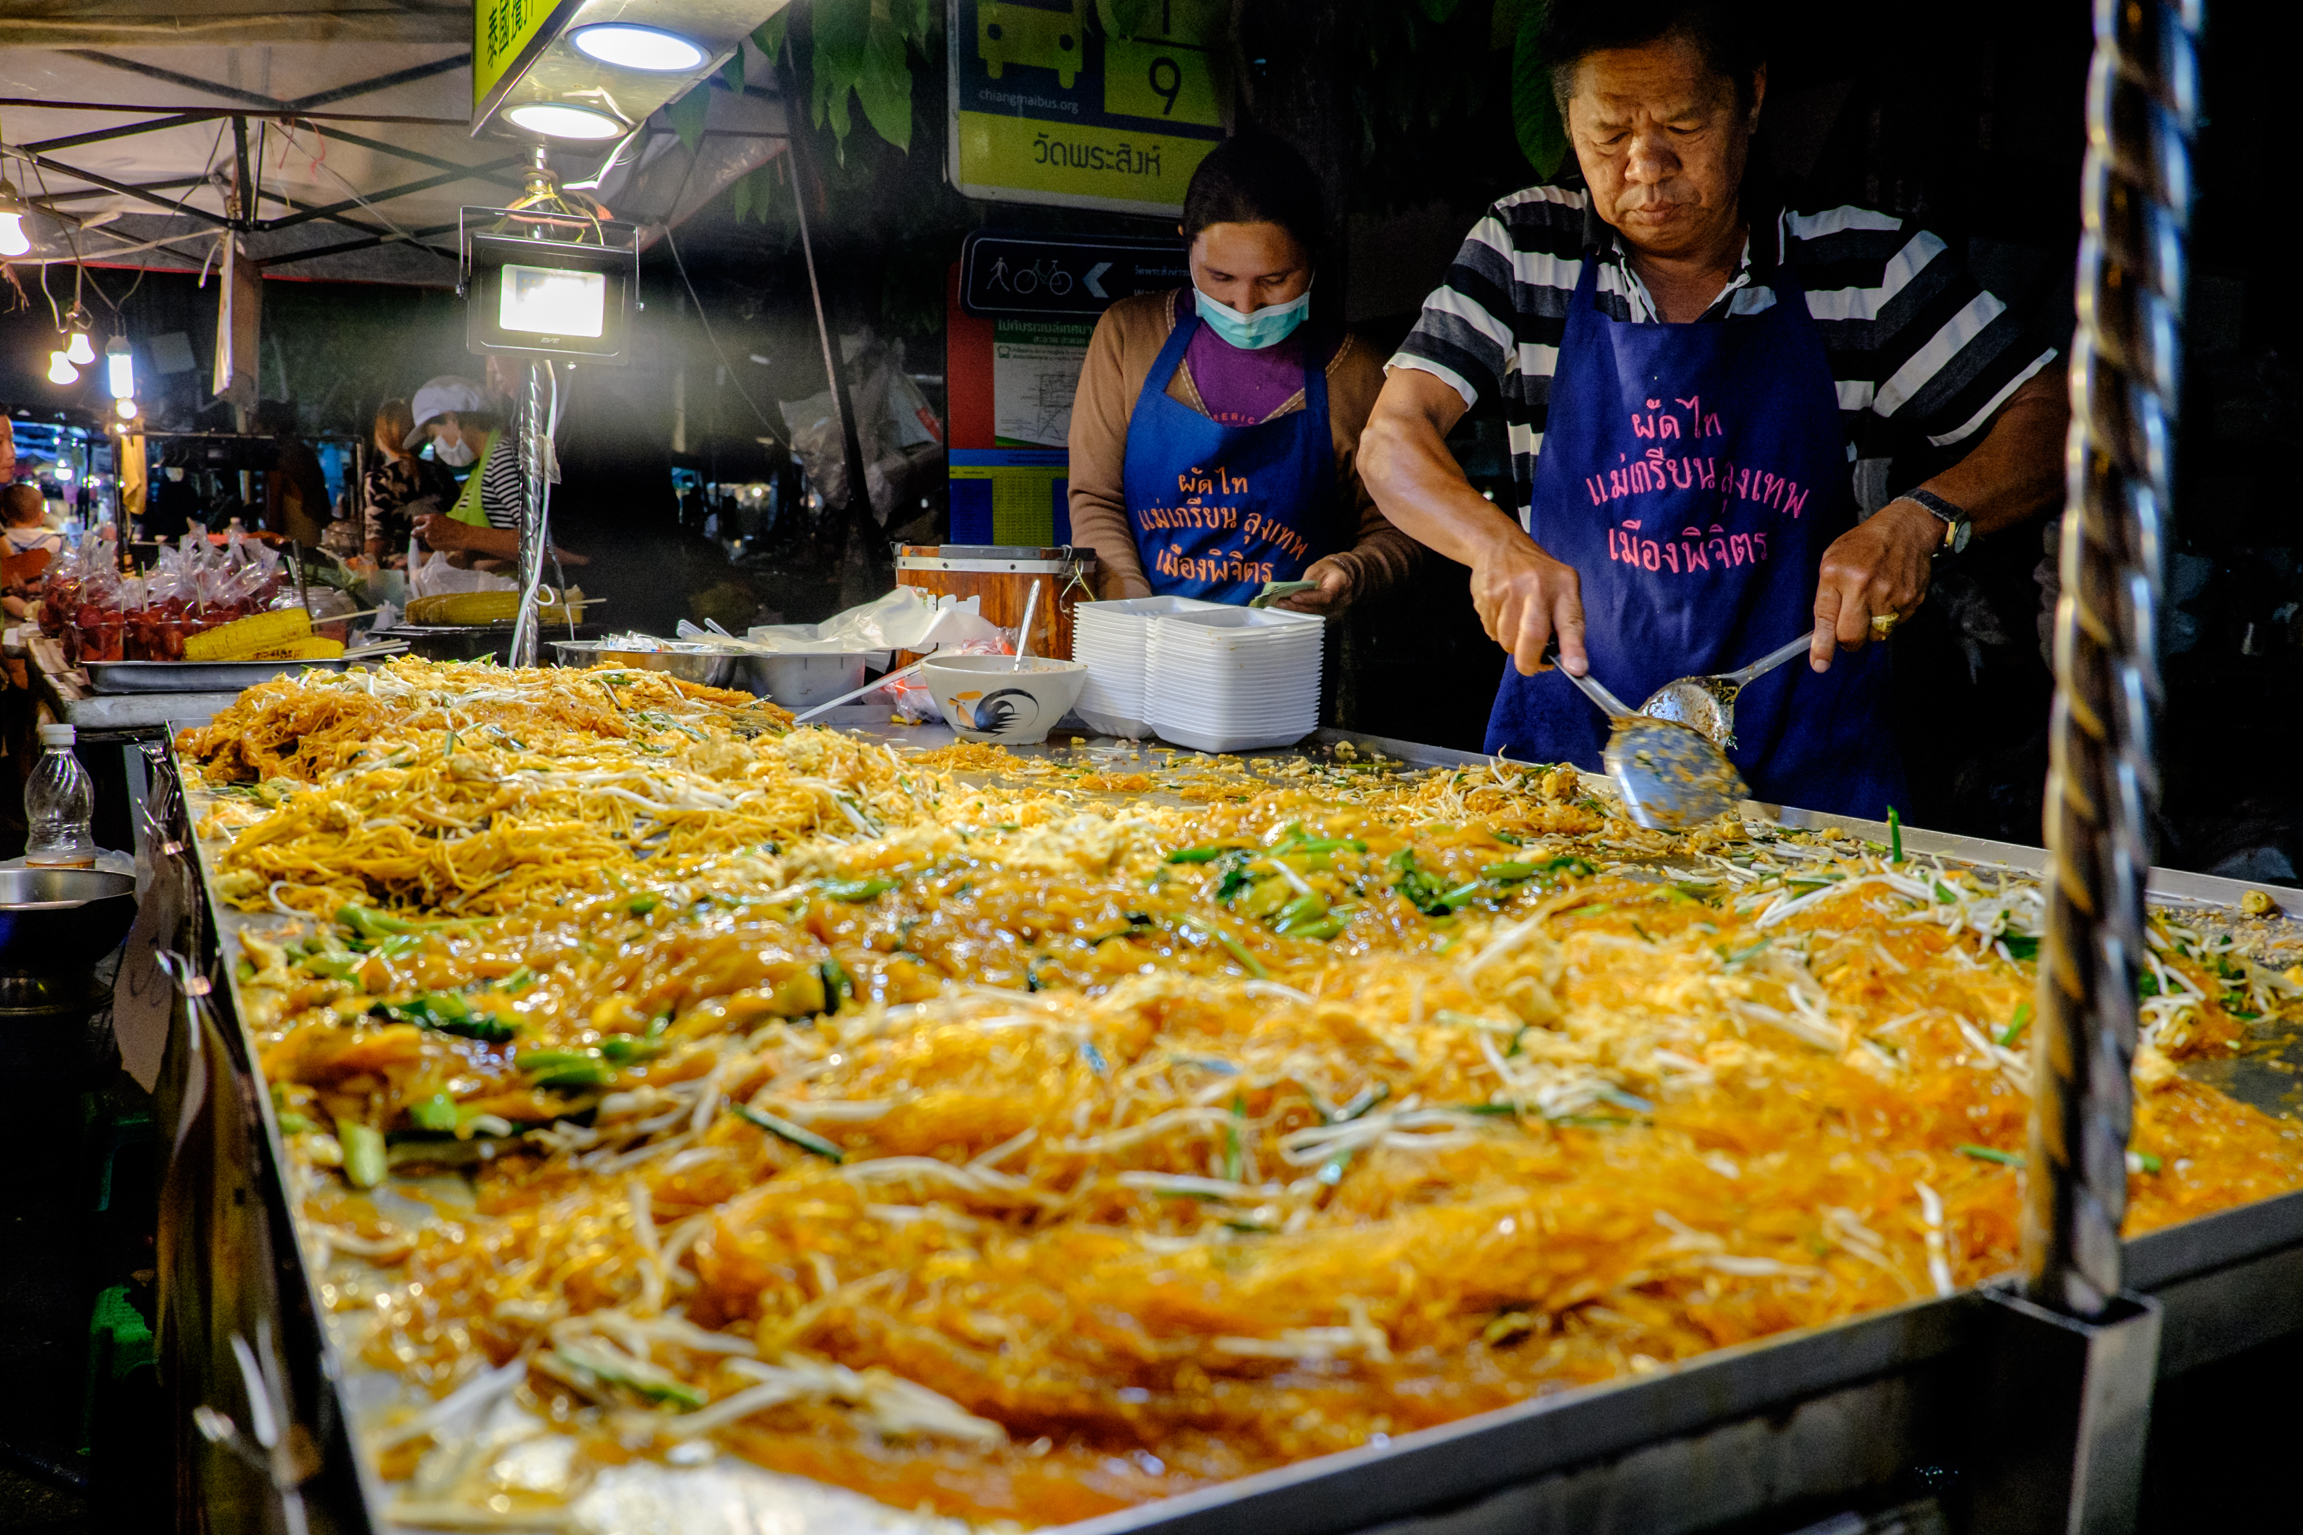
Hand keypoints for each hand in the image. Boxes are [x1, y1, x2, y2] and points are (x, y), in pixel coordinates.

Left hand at [412, 511, 471, 552]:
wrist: (464, 536)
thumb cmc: (456, 527)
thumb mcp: (443, 519)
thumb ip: (432, 522)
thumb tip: (424, 527)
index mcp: (430, 518)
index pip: (416, 520)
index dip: (417, 524)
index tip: (417, 526)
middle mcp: (427, 527)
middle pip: (415, 531)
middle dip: (415, 534)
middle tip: (415, 536)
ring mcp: (429, 537)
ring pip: (425, 539)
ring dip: (431, 539)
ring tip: (443, 538)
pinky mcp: (432, 545)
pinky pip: (432, 544)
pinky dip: (436, 544)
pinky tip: (445, 542)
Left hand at [1273, 557, 1353, 615]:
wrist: (1344, 576)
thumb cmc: (1329, 569)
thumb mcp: (1318, 568)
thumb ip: (1308, 581)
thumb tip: (1293, 592)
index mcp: (1341, 584)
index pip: (1326, 596)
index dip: (1310, 598)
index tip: (1293, 597)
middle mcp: (1342, 601)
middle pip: (1319, 609)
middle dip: (1298, 607)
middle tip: (1280, 604)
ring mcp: (1337, 611)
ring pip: (1316, 616)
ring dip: (1297, 613)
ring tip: (1281, 608)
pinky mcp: (1331, 617)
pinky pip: (1316, 619)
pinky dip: (1302, 616)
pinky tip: (1289, 612)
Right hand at [1471, 535, 1585, 676]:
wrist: (1499, 545)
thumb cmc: (1537, 573)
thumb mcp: (1563, 587)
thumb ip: (1566, 622)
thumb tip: (1569, 662)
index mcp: (1563, 585)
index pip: (1571, 621)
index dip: (1573, 648)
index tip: (1576, 669)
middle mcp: (1537, 586)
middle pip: (1533, 635)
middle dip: (1530, 660)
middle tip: (1530, 666)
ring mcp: (1509, 590)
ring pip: (1508, 640)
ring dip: (1512, 644)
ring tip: (1516, 625)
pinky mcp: (1487, 597)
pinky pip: (1491, 632)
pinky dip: (1497, 632)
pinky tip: (1502, 614)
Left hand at [1810, 500, 1939, 670]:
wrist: (1906, 528)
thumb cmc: (1863, 544)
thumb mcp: (1833, 560)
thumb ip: (1827, 596)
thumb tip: (1822, 633)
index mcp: (1837, 574)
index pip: (1826, 619)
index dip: (1822, 646)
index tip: (1820, 664)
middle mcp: (1863, 586)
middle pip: (1852, 636)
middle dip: (1848, 640)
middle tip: (1849, 630)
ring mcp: (1890, 595)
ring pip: (1874, 635)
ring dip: (1870, 628)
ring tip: (1872, 602)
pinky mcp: (1910, 600)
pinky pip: (1895, 625)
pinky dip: (1889, 618)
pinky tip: (1889, 596)